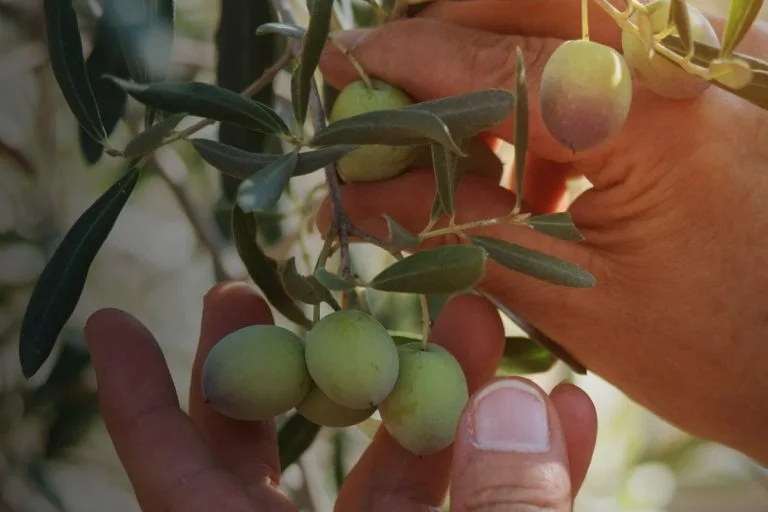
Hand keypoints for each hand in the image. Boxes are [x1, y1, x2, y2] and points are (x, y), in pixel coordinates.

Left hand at [83, 282, 596, 510]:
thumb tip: (518, 408)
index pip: (183, 483)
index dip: (143, 402)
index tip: (109, 328)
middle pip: (276, 459)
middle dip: (281, 367)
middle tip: (267, 287)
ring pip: (398, 476)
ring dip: (444, 396)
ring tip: (477, 312)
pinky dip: (528, 469)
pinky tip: (564, 413)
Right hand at [317, 0, 767, 461]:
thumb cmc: (717, 354)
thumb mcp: (571, 299)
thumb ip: (456, 231)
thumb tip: (360, 185)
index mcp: (651, 120)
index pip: (487, 64)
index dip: (400, 62)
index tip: (339, 66)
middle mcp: (682, 63)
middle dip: (442, 34)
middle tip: (390, 86)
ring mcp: (703, 63)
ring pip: (564, 17)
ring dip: (488, 59)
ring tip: (451, 135)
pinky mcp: (705, 82)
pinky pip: (601, 53)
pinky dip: (540, 86)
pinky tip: (526, 158)